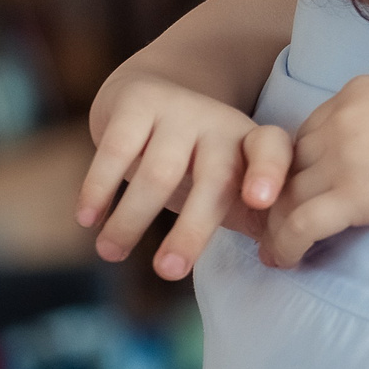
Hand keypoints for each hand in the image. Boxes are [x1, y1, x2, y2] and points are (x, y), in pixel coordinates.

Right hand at [78, 75, 291, 278]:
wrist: (152, 95)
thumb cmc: (199, 160)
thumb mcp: (231, 184)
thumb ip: (258, 219)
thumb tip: (281, 259)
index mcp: (251, 145)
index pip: (272, 149)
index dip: (270, 171)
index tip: (260, 201)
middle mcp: (221, 123)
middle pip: (214, 179)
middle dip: (193, 229)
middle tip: (169, 273)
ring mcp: (180, 110)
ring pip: (159, 172)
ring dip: (132, 219)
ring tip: (109, 253)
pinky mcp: (137, 102)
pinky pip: (116, 150)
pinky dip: (99, 188)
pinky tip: (87, 219)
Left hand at [259, 75, 368, 266]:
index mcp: (357, 93)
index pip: (307, 136)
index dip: (300, 170)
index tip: (299, 196)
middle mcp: (342, 117)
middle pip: (289, 166)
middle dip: (280, 198)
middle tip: (275, 230)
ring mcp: (346, 154)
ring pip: (286, 197)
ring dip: (277, 228)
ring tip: (277, 252)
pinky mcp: (356, 193)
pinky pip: (300, 224)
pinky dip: (286, 246)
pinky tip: (289, 261)